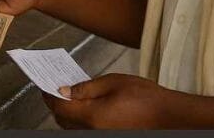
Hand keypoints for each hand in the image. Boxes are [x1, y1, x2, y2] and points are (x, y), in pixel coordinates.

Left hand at [44, 73, 173, 128]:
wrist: (169, 117)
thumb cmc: (146, 99)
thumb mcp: (113, 82)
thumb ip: (86, 88)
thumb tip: (66, 90)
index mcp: (92, 116)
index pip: (60, 107)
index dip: (49, 95)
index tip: (44, 85)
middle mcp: (93, 131)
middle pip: (63, 120)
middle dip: (56, 104)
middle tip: (54, 87)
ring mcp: (100, 136)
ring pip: (73, 127)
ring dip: (67, 113)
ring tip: (69, 94)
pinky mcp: (108, 135)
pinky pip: (85, 129)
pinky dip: (79, 119)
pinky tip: (84, 105)